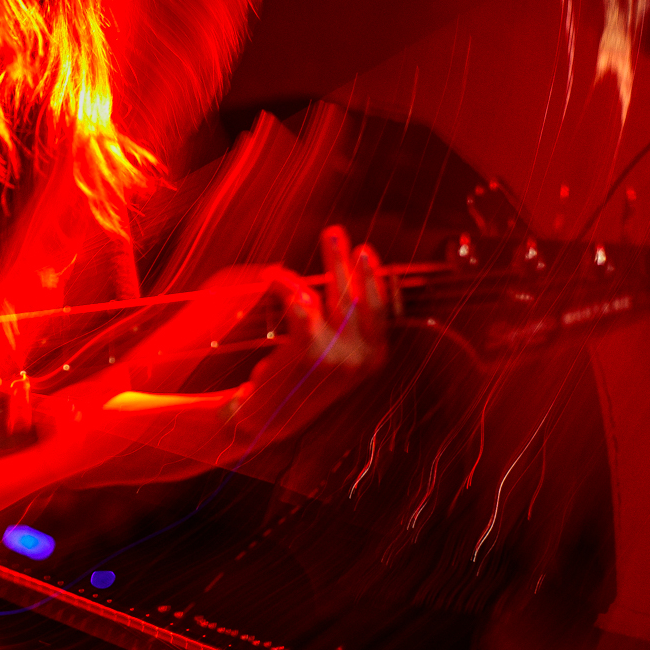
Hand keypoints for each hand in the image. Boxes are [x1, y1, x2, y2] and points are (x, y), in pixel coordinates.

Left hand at [248, 225, 387, 388]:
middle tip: (337, 234)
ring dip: (326, 263)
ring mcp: (339, 354)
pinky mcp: (310, 349)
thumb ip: (349, 326)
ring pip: (331, 294)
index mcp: (374, 359)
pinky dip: (285, 283)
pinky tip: (272, 276)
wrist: (268, 415)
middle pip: (358, 296)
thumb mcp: (337, 356)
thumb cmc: (300, 379)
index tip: (367, 252)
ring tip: (323, 240)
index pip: (382, 309)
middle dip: (348, 261)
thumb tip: (350, 277)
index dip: (374, 278)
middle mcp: (363, 358)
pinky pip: (300, 301)